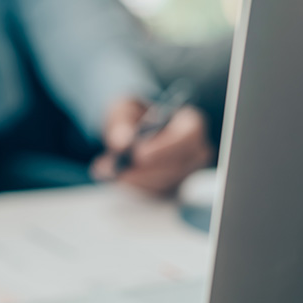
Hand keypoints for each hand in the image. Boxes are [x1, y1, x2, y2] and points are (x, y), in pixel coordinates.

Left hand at [91, 97, 212, 194]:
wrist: (133, 131)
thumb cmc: (134, 116)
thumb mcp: (124, 109)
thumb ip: (121, 122)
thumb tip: (122, 142)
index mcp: (190, 123)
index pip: (189, 137)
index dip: (166, 148)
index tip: (139, 155)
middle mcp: (195, 150)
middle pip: (179, 166)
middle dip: (146, 171)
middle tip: (117, 169)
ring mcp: (187, 172)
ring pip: (166, 183)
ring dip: (136, 179)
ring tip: (107, 169)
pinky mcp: (173, 187)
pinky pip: (157, 192)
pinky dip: (134, 186)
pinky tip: (114, 175)